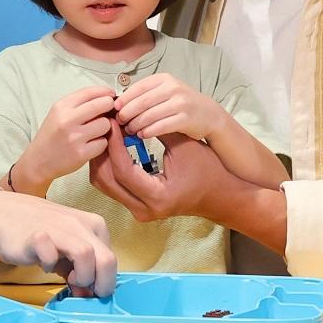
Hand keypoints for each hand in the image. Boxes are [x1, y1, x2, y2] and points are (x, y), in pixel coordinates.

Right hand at [0, 189, 116, 296]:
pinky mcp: (36, 236)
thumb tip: (90, 295)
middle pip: (108, 259)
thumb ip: (81, 268)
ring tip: (67, 280)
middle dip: (101, 284)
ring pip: (87, 255)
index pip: (112, 259)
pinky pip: (50, 254)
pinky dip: (49, 265)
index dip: (104, 280)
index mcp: (92, 224)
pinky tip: (43, 265)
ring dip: (81, 276)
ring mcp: (58, 228)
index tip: (89, 288)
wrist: (2, 215)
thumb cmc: (38, 233)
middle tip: (84, 292)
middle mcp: (79, 224)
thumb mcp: (66, 249)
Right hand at [14, 86, 115, 192]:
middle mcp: (67, 120)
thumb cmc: (52, 136)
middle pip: (102, 105)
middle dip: (109, 107)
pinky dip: (101, 143)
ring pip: (106, 124)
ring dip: (105, 128)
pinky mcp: (81, 154)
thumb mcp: (58, 113)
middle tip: (109, 112)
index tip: (111, 95)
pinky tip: (92, 144)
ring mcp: (74, 137)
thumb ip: (79, 104)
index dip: (105, 92)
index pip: (90, 92)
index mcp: (61, 106)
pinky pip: (103, 143)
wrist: (38, 161)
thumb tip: (105, 96)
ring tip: (96, 132)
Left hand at [89, 119, 223, 220]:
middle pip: (105, 180)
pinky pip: (112, 185)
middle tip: (105, 126)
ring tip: (108, 133)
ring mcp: (138, 211)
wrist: (220, 196)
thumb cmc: (208, 170)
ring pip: (104, 184)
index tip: (112, 122)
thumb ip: (158, 129)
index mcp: (157, 197)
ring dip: (103, 157)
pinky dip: (109, 165)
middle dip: (102, 150)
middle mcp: (143, 210)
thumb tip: (131, 111)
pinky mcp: (136, 206)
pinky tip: (114, 145)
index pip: (122, 169)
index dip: (114, 143)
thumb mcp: (185, 146)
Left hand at [114, 73, 222, 141]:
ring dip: (135, 124)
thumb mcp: (166, 91)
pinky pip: (161, 126)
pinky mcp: (185, 119)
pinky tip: (142, 135)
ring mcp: (180, 103)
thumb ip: (146, 95)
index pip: (138, 88)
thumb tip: (120, 104)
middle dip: (127, 113)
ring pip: (150, 115)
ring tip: (129, 130)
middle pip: (142, 102)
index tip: (115, 108)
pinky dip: (148, 132)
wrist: (209, 115)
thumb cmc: (182, 104)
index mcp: (164, 79)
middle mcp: (173, 88)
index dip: (124, 99)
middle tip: (119, 122)